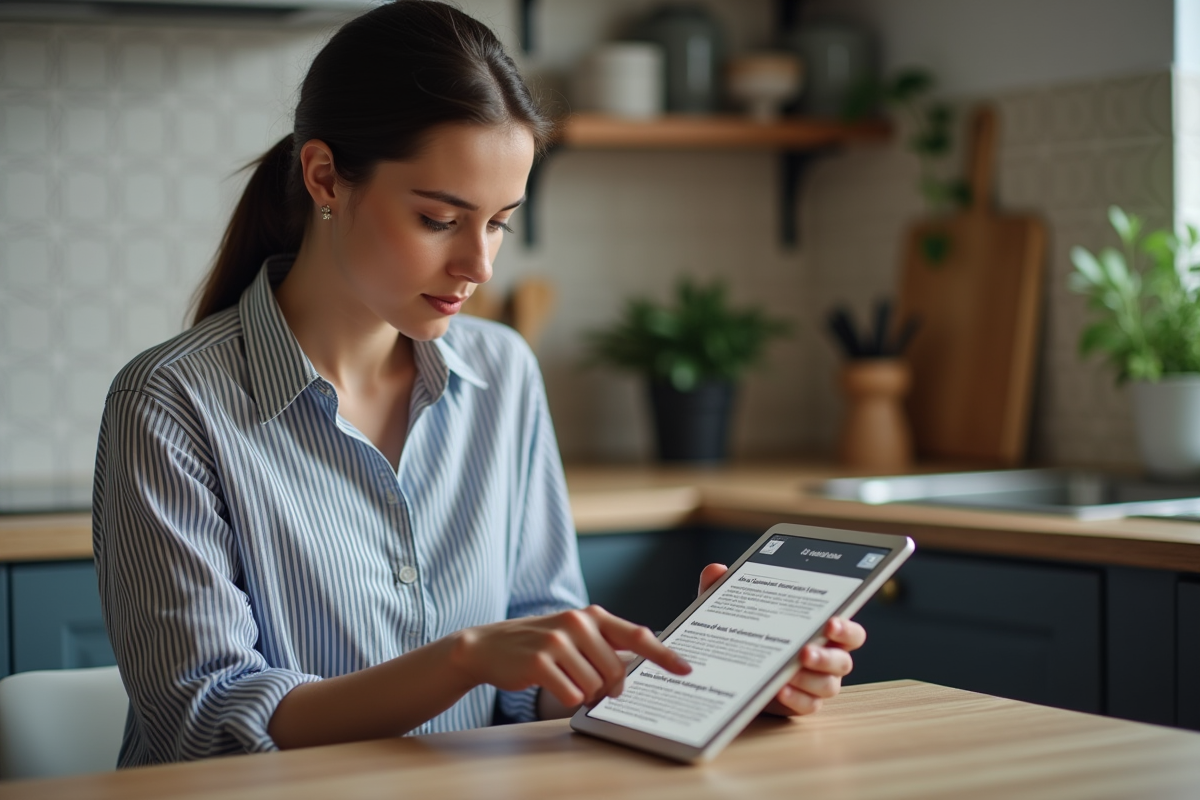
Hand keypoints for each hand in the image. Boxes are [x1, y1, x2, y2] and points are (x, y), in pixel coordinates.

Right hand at [452, 605, 690, 708]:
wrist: (490, 645)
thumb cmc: (541, 644)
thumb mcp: (575, 635)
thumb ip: (606, 645)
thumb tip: (639, 666)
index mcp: (593, 616)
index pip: (637, 635)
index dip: (664, 654)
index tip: (686, 669)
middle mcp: (578, 623)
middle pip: (617, 672)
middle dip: (608, 687)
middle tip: (590, 684)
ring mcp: (558, 641)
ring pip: (594, 687)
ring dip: (583, 693)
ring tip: (563, 678)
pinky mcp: (540, 661)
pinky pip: (571, 695)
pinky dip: (565, 698)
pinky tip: (550, 683)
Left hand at [697, 563, 866, 716]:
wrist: (732, 669)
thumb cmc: (747, 631)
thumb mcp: (732, 609)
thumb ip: (724, 588)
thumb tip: (717, 570)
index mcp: (820, 630)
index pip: (848, 630)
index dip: (845, 627)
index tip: (831, 622)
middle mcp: (826, 657)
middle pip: (843, 660)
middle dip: (827, 657)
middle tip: (804, 652)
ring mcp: (815, 682)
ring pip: (829, 685)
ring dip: (810, 679)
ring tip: (788, 673)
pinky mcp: (801, 702)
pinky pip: (808, 705)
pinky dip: (796, 699)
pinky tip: (779, 690)